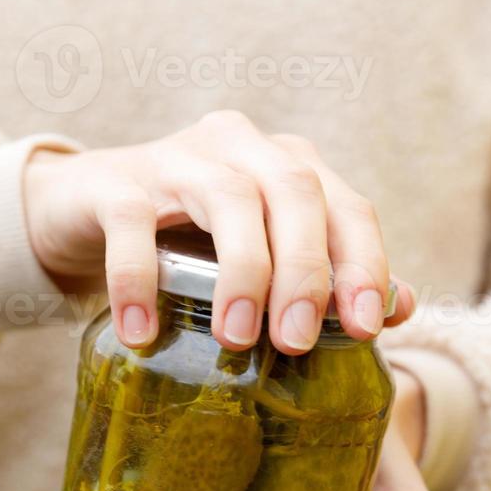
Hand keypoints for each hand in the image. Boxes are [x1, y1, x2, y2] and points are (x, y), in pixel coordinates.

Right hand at [24, 110, 414, 352]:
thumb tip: (403, 307)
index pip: (347, 206)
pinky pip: (134, 222)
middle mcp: (242, 148)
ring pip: (230, 198)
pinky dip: (139, 278)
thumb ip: (327, 275)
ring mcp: (179, 157)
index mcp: (288, 165)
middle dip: (306, 272)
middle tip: (296, 342)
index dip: (364, 264)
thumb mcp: (261, 255)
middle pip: (295, 193)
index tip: (366, 329)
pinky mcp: (117, 180)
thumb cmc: (188, 240)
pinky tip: (144, 333)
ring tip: (237, 339)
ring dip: (242, 272)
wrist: (86, 209)